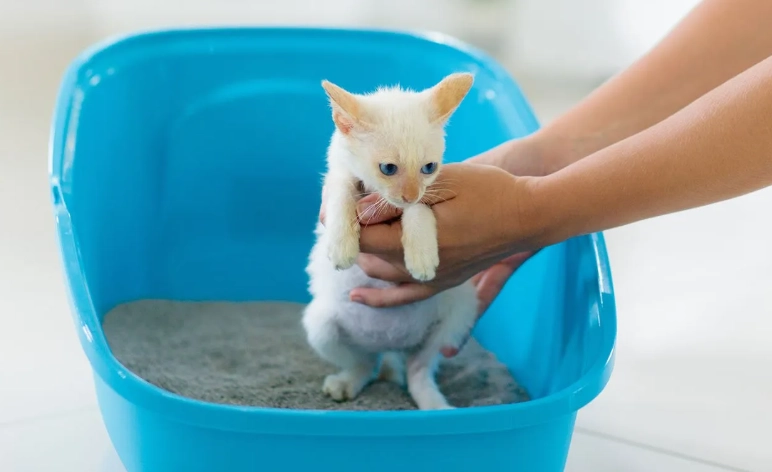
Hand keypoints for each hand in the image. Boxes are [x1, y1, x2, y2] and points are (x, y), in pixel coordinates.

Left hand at [349, 162, 539, 304]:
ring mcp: (435, 279)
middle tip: (341, 213)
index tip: (336, 202)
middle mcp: (424, 269)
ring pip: (383, 275)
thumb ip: (403, 197)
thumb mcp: (444, 184)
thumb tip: (362, 211)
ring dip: (365, 255)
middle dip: (355, 234)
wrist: (531, 214)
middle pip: (371, 255)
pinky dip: (381, 296)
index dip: (347, 219)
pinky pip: (405, 295)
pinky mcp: (445, 280)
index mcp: (421, 243)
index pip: (366, 237)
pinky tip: (360, 295)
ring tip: (352, 234)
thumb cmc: (490, 192)